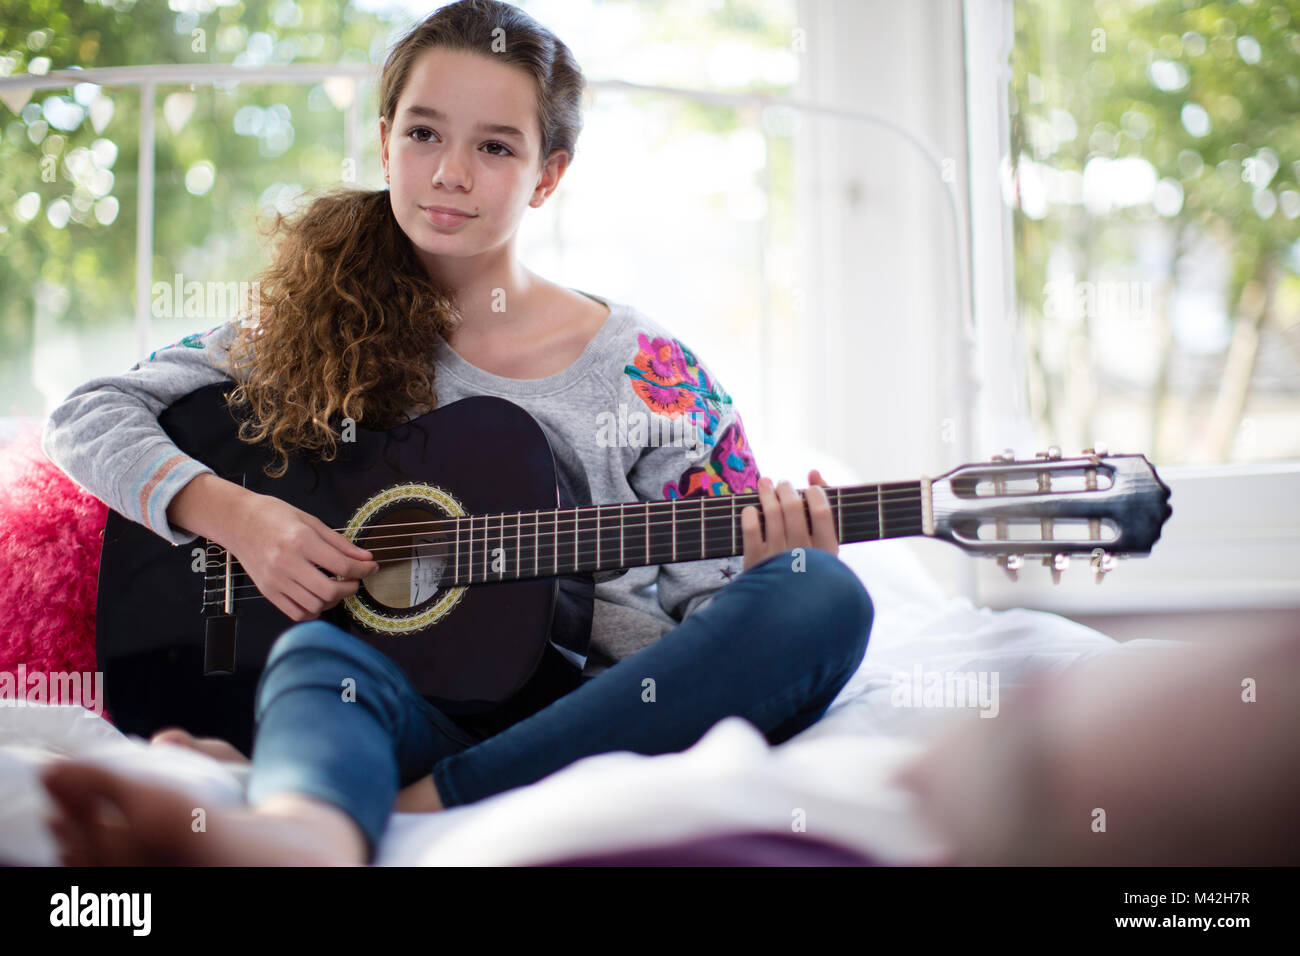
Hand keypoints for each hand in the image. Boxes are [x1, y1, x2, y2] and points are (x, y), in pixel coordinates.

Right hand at [225, 491, 378, 621]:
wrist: (238, 521)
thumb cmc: (274, 517)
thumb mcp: (311, 521)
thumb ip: (340, 543)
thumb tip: (366, 558)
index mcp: (301, 541)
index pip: (342, 566)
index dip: (364, 570)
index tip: (371, 567)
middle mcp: (287, 563)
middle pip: (330, 591)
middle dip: (351, 588)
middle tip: (354, 580)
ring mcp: (275, 581)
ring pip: (315, 606)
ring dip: (332, 601)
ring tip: (335, 587)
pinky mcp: (267, 592)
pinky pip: (296, 613)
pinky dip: (313, 611)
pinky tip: (317, 598)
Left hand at [740, 469, 837, 570]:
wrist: (785, 608)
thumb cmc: (808, 569)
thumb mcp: (825, 546)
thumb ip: (825, 507)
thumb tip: (814, 472)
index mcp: (825, 553)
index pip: (821, 511)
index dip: (814, 493)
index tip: (809, 490)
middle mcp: (803, 555)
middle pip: (792, 507)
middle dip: (785, 488)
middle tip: (783, 485)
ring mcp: (778, 558)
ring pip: (770, 513)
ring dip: (766, 492)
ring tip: (765, 484)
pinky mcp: (756, 562)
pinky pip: (750, 528)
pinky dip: (750, 513)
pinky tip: (752, 509)